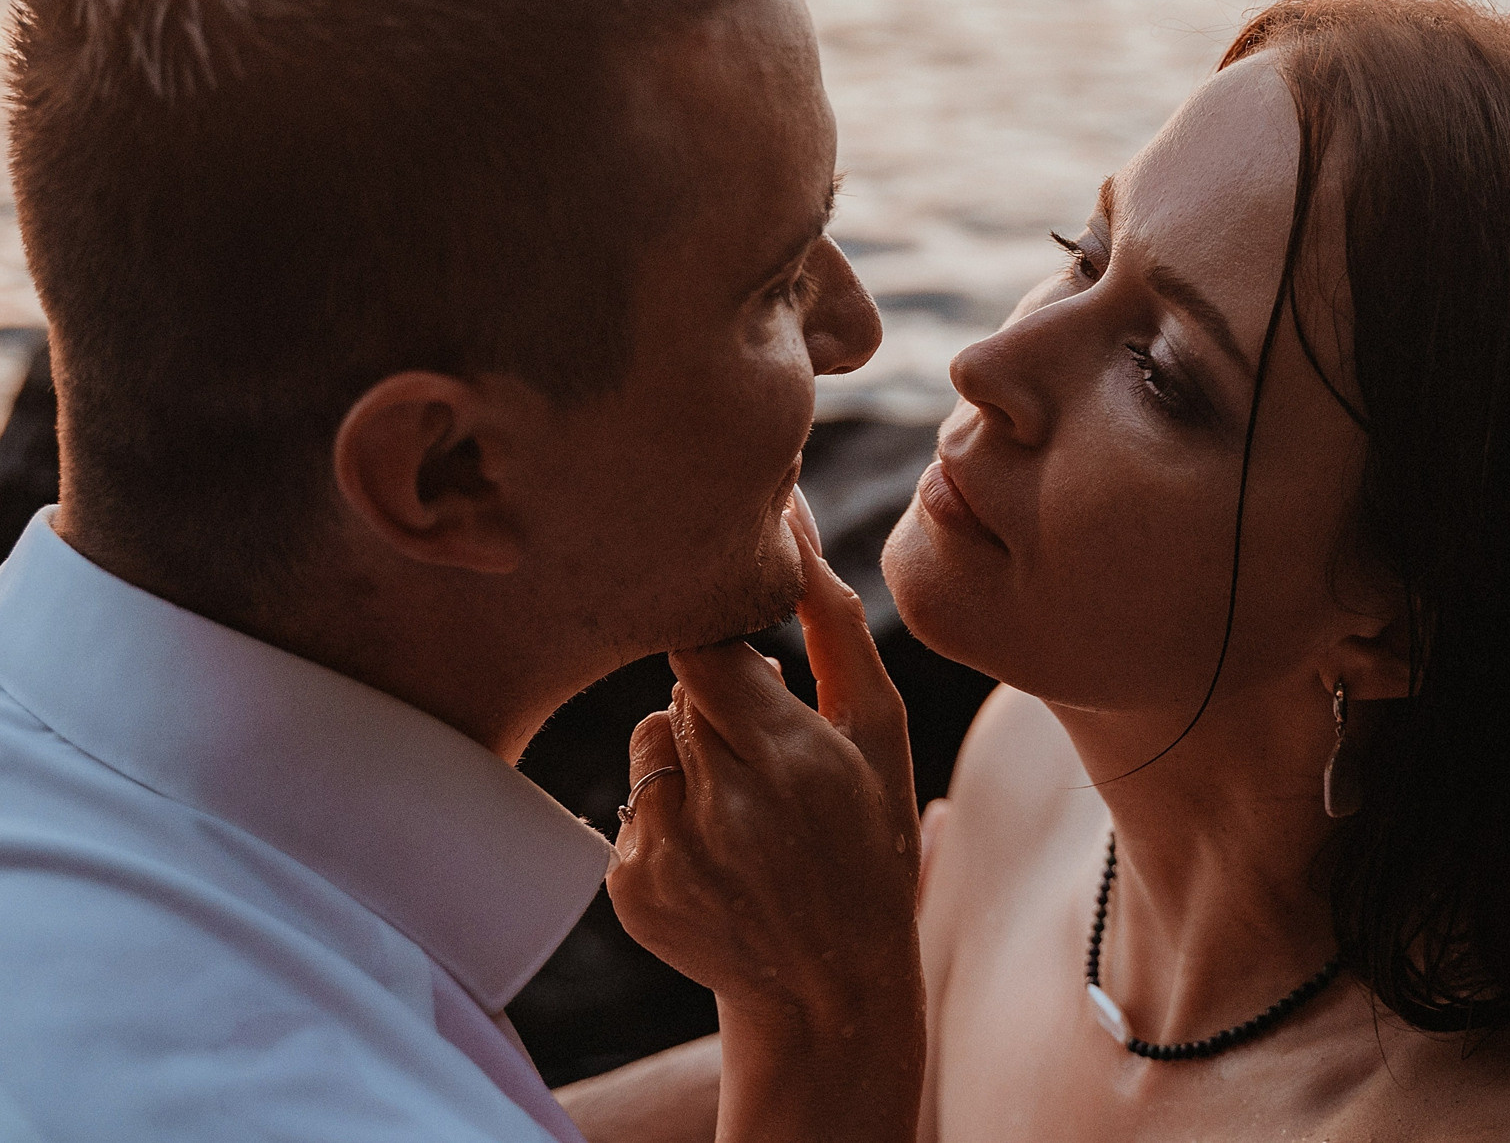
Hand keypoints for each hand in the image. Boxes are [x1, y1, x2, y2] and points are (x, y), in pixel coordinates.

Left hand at [606, 490, 923, 1142]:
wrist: (829, 993)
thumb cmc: (867, 842)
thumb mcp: (879, 732)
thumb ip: (833, 621)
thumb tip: (794, 516)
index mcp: (788, 753)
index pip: (706, 646)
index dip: (724, 647)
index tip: (747, 665)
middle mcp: (722, 803)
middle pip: (679, 691)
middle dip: (718, 706)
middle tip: (769, 756)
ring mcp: (670, 850)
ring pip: (648, 740)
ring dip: (687, 756)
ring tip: (745, 810)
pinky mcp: (631, 887)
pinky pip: (630, 804)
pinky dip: (666, 815)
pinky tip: (719, 858)